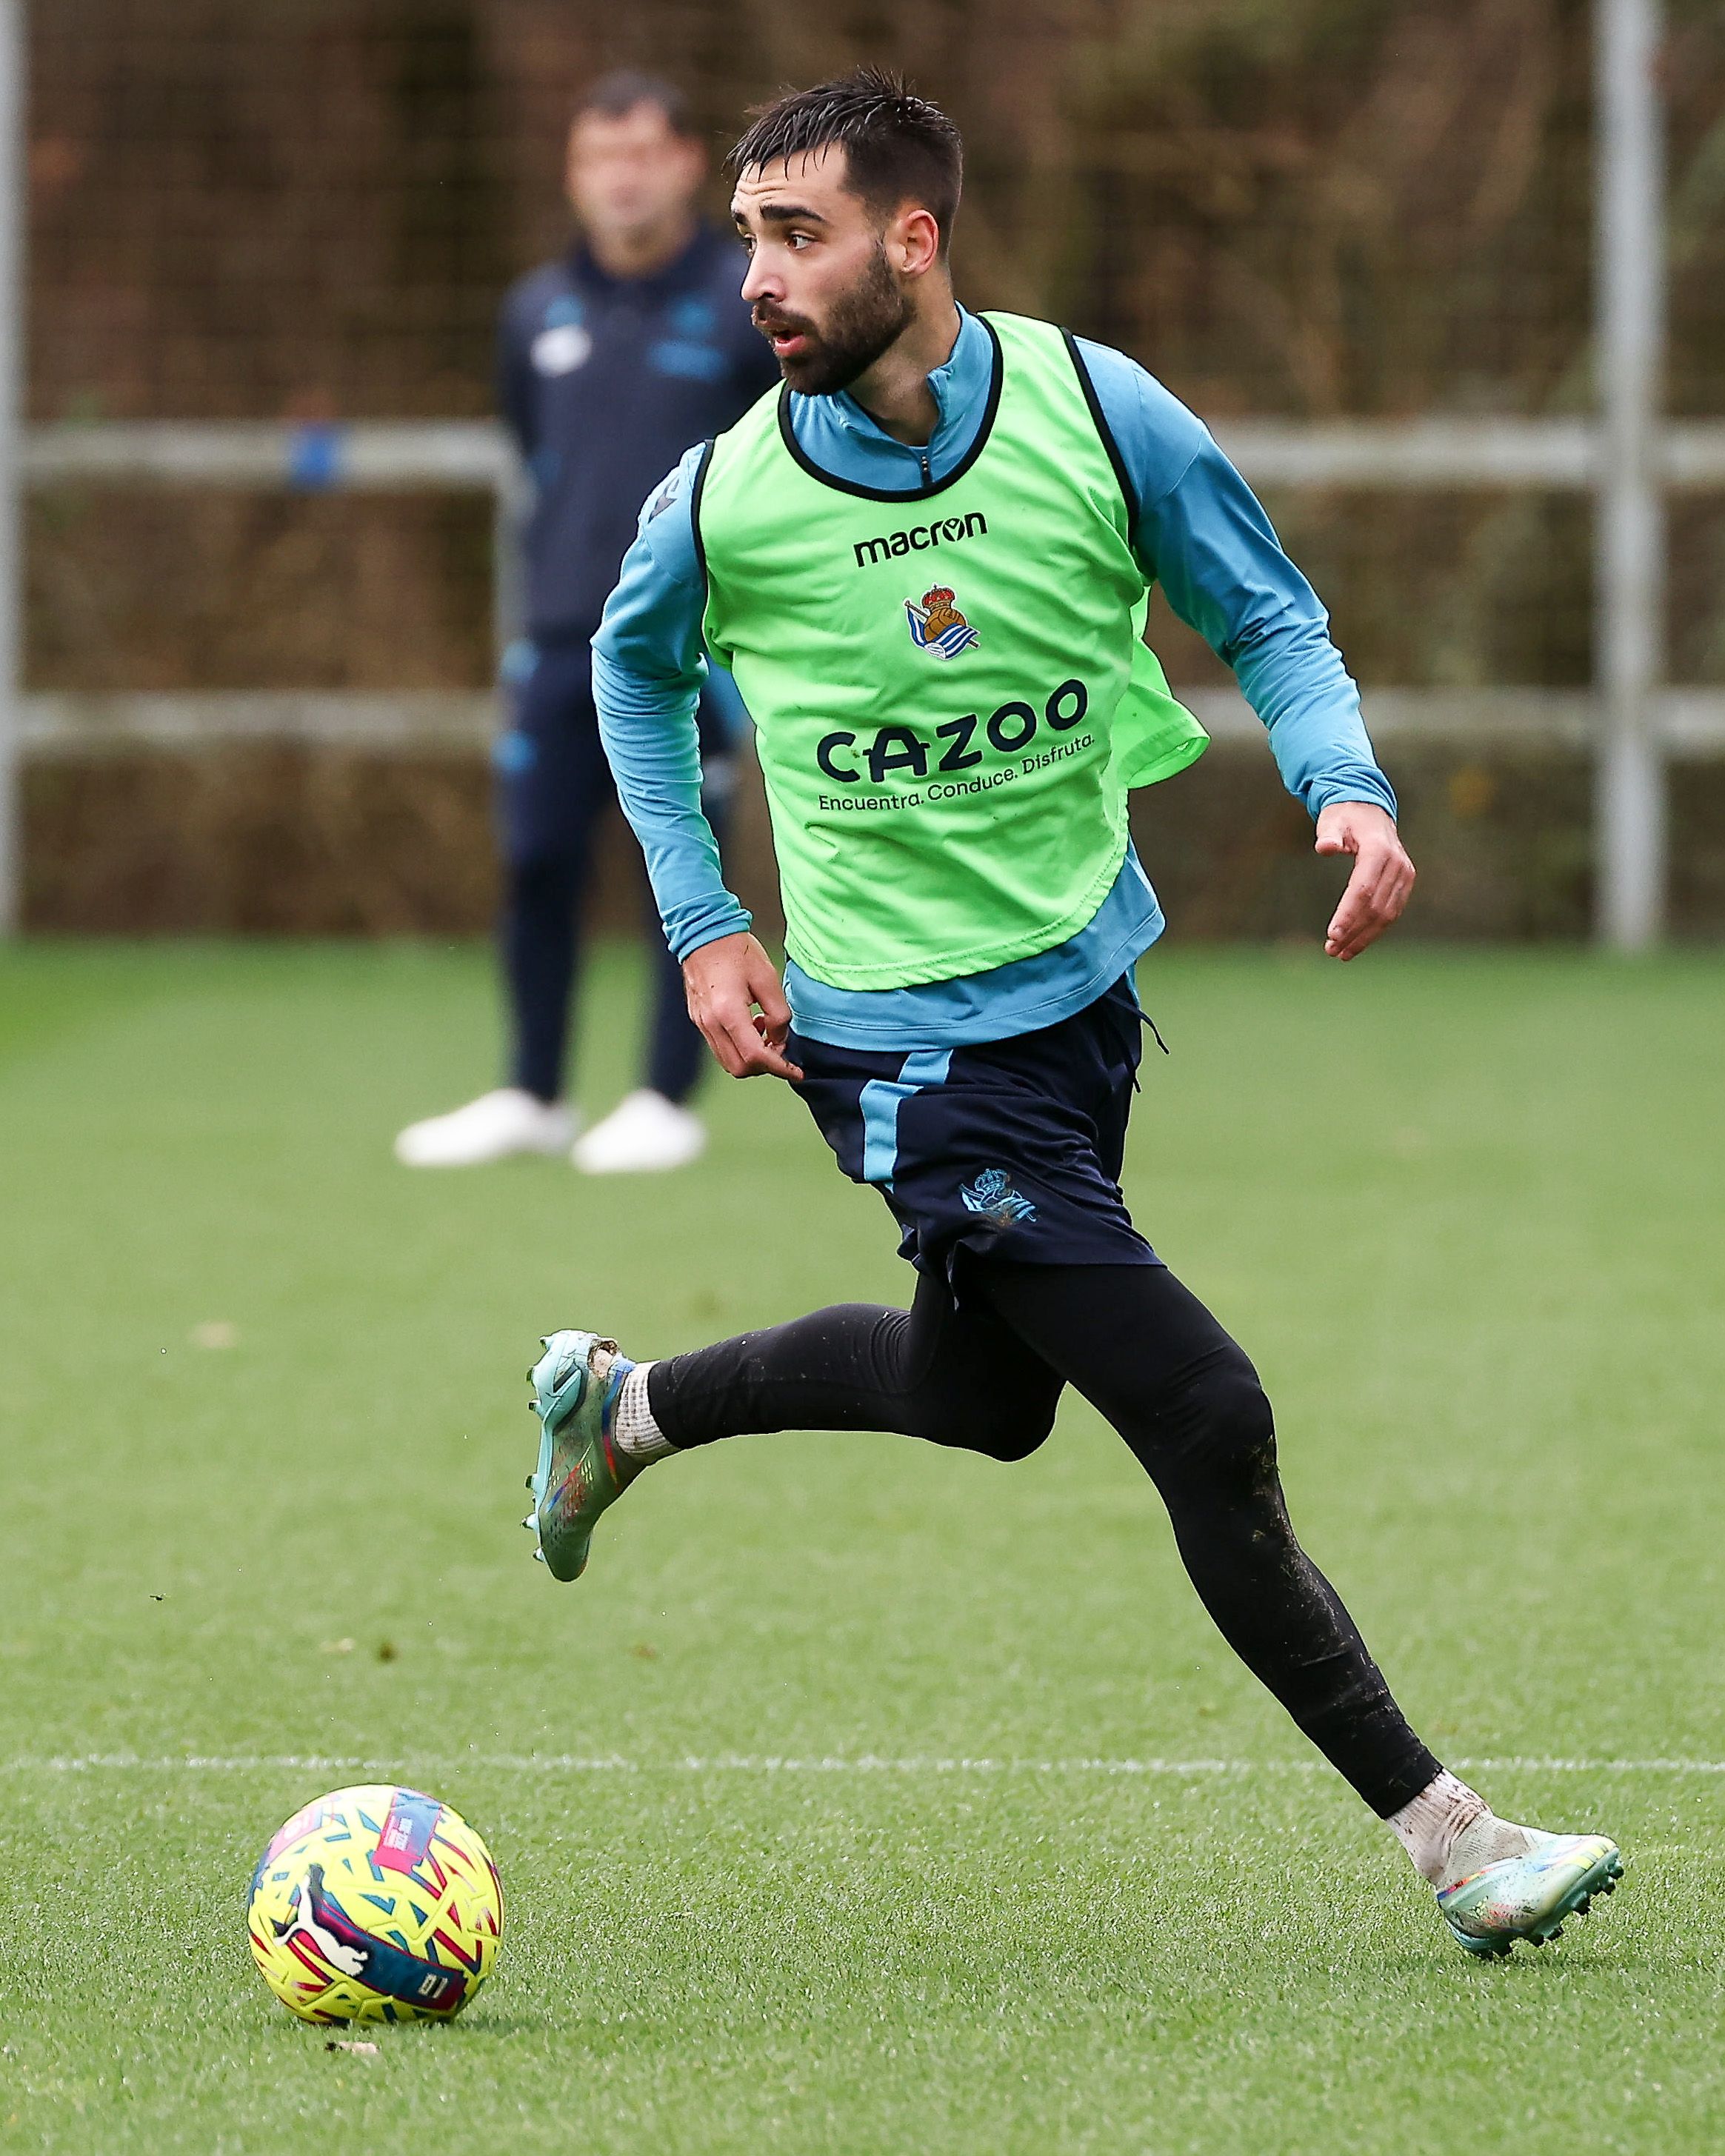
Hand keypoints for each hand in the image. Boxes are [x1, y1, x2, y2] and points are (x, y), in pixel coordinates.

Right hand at [681, 932, 803, 1080]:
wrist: (703, 933)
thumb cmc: (737, 951)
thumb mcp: (768, 979)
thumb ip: (779, 1014)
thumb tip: (780, 1039)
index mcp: (728, 1013)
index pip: (756, 1056)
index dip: (780, 1067)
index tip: (796, 1070)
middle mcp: (711, 1024)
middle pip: (739, 1068)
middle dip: (764, 1066)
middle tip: (780, 1049)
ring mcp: (702, 1023)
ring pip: (728, 1061)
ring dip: (750, 1057)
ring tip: (764, 1031)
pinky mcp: (698, 1019)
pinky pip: (719, 1047)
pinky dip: (738, 1046)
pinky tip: (750, 1024)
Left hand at [1314, 801, 1414, 959]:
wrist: (1370, 811)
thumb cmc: (1345, 817)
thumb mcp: (1332, 820)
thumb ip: (1328, 834)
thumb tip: (1324, 847)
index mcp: (1378, 850)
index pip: (1362, 889)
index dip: (1347, 914)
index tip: (1332, 934)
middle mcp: (1396, 864)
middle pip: (1375, 907)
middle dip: (1353, 931)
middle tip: (1331, 950)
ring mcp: (1404, 874)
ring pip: (1386, 914)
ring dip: (1364, 936)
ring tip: (1341, 953)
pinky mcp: (1405, 882)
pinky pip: (1391, 911)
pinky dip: (1375, 930)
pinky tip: (1357, 942)